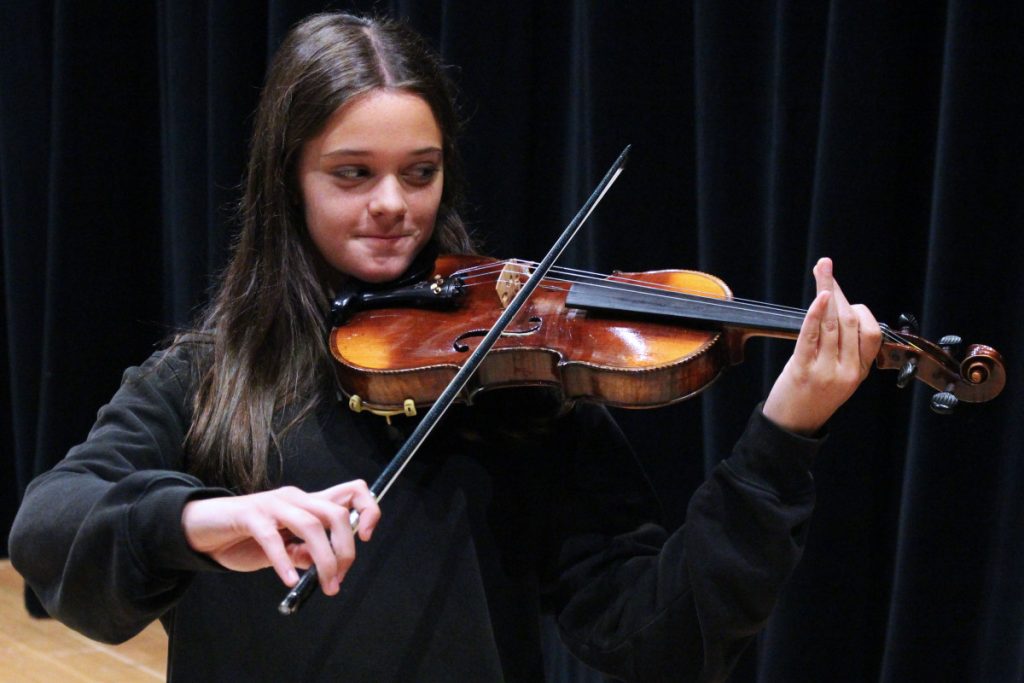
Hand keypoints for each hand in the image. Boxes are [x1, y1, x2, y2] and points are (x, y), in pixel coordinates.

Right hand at [181, 480, 379, 595]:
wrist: (203, 528)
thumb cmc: (246, 538)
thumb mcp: (283, 548)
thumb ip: (304, 553)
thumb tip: (323, 565)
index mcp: (308, 502)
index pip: (352, 492)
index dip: (369, 509)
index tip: (367, 537)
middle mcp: (295, 498)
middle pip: (336, 514)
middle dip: (345, 549)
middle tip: (339, 578)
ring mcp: (273, 504)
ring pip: (312, 525)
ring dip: (324, 559)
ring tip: (325, 585)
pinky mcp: (249, 516)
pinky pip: (272, 538)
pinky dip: (284, 561)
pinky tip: (288, 580)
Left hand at [762, 258, 881, 434]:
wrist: (791, 427)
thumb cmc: (811, 398)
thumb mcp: (838, 378)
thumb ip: (844, 351)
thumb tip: (840, 313)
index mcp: (861, 371)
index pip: (871, 332)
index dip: (859, 307)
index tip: (841, 294)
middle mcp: (848, 370)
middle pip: (851, 321)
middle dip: (839, 290)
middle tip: (826, 267)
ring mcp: (827, 371)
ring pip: (834, 324)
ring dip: (826, 291)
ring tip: (821, 269)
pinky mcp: (804, 370)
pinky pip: (813, 336)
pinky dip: (816, 313)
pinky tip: (820, 296)